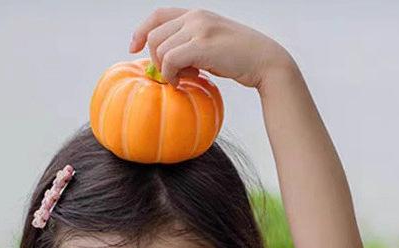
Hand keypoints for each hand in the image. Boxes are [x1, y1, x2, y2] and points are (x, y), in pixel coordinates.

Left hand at [128, 7, 291, 89]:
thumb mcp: (212, 45)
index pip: (157, 15)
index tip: (134, 49)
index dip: (141, 31)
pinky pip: (170, 60)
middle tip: (174, 76)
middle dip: (157, 60)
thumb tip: (170, 63)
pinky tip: (185, 82)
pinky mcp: (203, 45)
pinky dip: (171, 75)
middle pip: (154, 35)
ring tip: (184, 79)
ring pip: (160, 48)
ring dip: (166, 70)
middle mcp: (195, 17)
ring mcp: (199, 28)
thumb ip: (191, 46)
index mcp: (196, 14)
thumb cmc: (240, 59)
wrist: (265, 61)